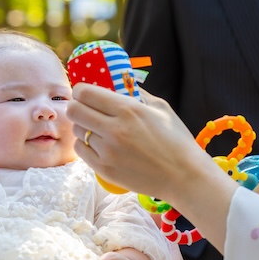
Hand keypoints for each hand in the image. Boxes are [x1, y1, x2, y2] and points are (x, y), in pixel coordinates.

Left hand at [67, 84, 237, 251]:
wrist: (184, 177)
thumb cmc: (176, 141)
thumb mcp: (161, 109)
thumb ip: (137, 94)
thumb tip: (121, 82)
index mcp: (129, 110)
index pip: (85, 93)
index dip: (80, 90)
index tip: (84, 93)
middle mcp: (114, 129)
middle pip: (74, 110)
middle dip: (76, 106)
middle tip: (84, 109)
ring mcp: (107, 151)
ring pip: (77, 130)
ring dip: (82, 127)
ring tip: (96, 129)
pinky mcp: (104, 169)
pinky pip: (80, 150)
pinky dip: (85, 145)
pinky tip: (98, 144)